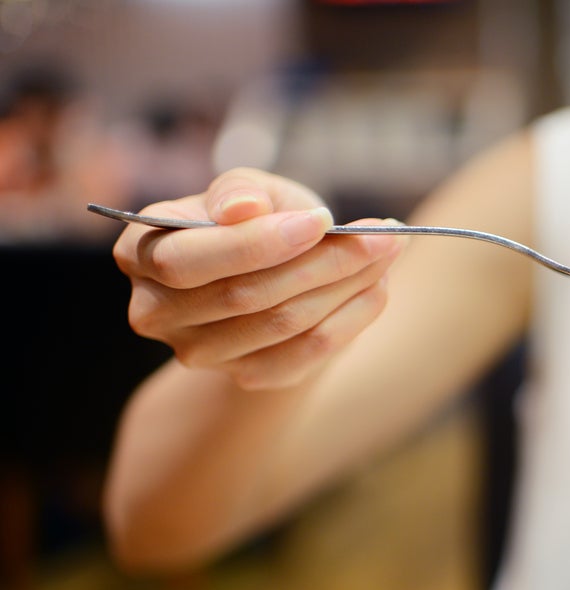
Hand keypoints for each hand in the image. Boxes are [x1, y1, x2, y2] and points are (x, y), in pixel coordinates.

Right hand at [113, 167, 406, 389]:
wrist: (276, 275)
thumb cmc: (258, 220)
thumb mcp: (251, 190)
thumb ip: (243, 191)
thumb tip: (242, 210)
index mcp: (138, 252)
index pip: (189, 259)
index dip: (259, 242)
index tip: (322, 221)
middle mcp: (155, 310)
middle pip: (244, 295)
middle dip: (322, 263)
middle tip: (382, 236)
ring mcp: (197, 353)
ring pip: (283, 324)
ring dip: (347, 287)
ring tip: (387, 252)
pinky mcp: (244, 377)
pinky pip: (305, 355)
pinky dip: (350, 320)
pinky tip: (378, 289)